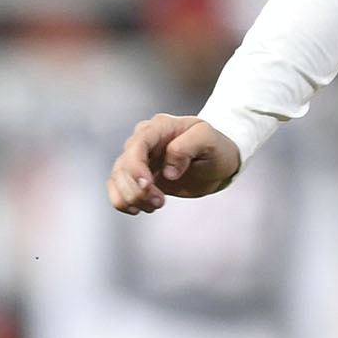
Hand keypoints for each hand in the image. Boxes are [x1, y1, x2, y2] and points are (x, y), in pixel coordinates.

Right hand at [109, 114, 242, 211]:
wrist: (220, 163)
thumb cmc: (215, 147)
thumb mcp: (208, 140)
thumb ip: (187, 147)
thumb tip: (168, 170)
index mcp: (159, 127)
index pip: (137, 145)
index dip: (136, 167)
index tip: (148, 185)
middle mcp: (144, 141)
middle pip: (124, 165)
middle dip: (137, 188)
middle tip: (160, 201)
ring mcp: (140, 160)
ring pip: (118, 179)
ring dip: (131, 197)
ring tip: (156, 205)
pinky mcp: (139, 178)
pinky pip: (118, 189)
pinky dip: (122, 201)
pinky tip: (137, 209)